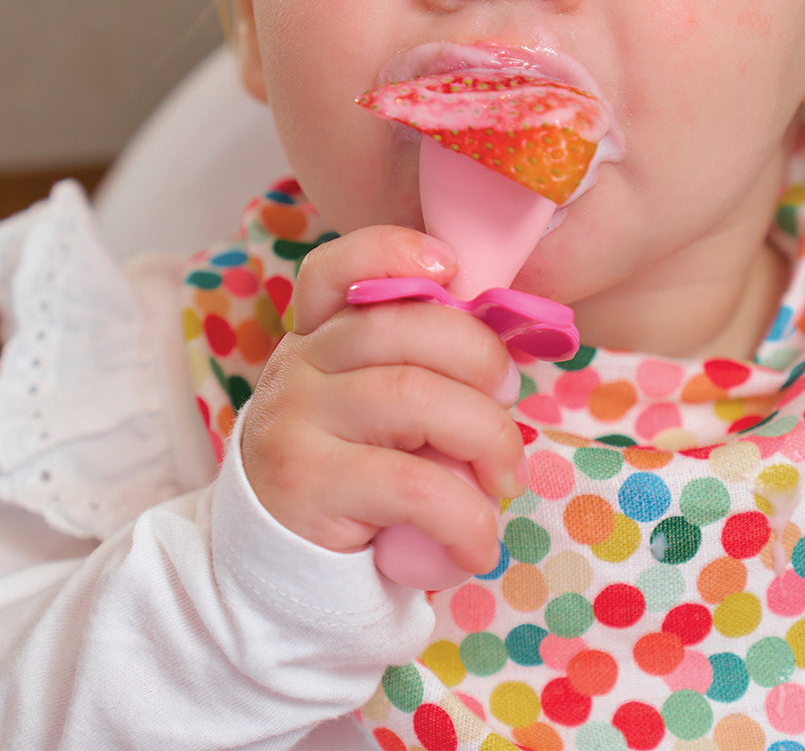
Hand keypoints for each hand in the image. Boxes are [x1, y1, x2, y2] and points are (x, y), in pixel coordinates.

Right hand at [241, 226, 526, 575]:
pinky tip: (477, 543)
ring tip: (504, 478)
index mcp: (319, 335)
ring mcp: (295, 421)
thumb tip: (505, 356)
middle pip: (401, 327)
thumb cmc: (357, 473)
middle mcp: (299, 365)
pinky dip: (466, 514)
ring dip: (487, 437)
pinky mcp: (307, 484)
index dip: (393, 251)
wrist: (285, 564)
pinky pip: (413, 484)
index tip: (452, 265)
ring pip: (415, 397)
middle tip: (508, 399)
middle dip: (481, 357)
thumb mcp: (378, 410)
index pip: (336, 269)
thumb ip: (419, 368)